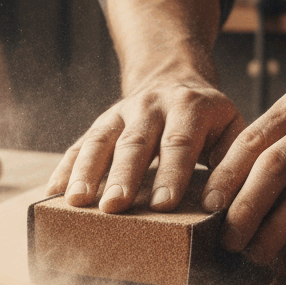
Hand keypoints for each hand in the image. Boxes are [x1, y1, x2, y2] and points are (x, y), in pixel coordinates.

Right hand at [46, 82, 245, 212]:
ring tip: (76, 202)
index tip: (163, 205)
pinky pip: (78, 145)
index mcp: (190, 107)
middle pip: (134, 142)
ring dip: (85, 172)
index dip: (172, 174)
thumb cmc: (210, 119)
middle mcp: (150, 106)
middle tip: (114, 207)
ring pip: (100, 140)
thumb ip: (233, 163)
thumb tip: (220, 204)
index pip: (179, 143)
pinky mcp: (100, 124)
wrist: (175, 78)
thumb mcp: (232, 129)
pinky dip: (64, 168)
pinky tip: (52, 193)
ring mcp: (119, 113)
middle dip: (123, 175)